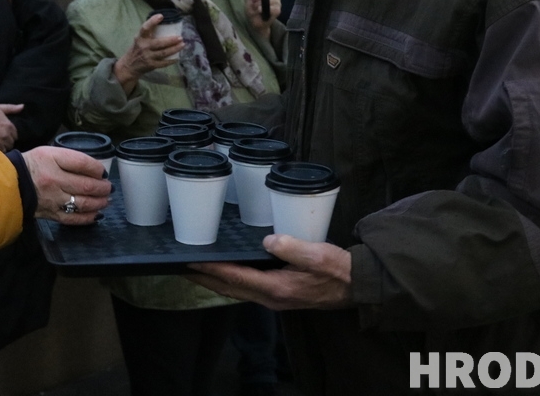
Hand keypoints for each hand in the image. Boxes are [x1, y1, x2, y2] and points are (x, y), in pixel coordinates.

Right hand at [0, 104, 21, 151]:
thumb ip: (11, 108)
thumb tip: (23, 106)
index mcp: (9, 126)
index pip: (15, 136)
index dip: (9, 136)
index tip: (1, 135)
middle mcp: (6, 135)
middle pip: (10, 144)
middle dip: (5, 143)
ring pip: (5, 150)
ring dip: (0, 148)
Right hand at [21, 146, 110, 225]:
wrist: (10, 183)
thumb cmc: (33, 165)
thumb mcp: (50, 152)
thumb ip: (71, 159)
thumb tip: (95, 169)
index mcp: (52, 160)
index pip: (82, 163)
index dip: (97, 168)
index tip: (103, 172)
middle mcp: (54, 180)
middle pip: (86, 185)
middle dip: (103, 187)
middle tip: (109, 188)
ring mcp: (53, 199)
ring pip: (83, 203)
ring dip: (99, 202)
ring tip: (106, 200)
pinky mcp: (51, 214)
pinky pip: (73, 219)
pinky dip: (88, 217)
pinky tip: (97, 214)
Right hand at [113, 14, 185, 93]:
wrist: (129, 66)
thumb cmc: (137, 49)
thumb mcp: (139, 39)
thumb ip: (149, 32)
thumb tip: (163, 20)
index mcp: (140, 38)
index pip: (145, 28)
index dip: (152, 21)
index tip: (161, 16)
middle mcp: (143, 47)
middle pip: (159, 43)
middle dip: (171, 40)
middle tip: (180, 37)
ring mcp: (147, 57)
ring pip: (163, 53)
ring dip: (174, 49)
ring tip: (182, 45)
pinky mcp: (151, 65)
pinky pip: (164, 63)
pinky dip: (171, 60)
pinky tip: (177, 57)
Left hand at [186, 236, 352, 309]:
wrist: (356, 285)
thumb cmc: (338, 269)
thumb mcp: (318, 255)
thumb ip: (293, 247)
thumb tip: (268, 240)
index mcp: (276, 288)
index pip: (235, 278)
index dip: (211, 269)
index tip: (191, 261)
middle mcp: (271, 298)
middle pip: (229, 288)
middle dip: (205, 278)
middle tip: (183, 266)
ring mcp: (274, 299)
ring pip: (236, 291)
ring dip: (215, 281)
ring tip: (196, 270)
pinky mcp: (279, 295)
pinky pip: (246, 290)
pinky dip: (230, 281)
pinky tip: (226, 273)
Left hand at [246, 0, 280, 38]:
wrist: (254, 22)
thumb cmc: (253, 9)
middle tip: (254, 1)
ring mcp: (278, 4)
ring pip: (270, 0)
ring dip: (259, 4)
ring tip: (256, 8)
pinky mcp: (278, 11)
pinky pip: (273, 7)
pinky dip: (263, 9)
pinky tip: (259, 11)